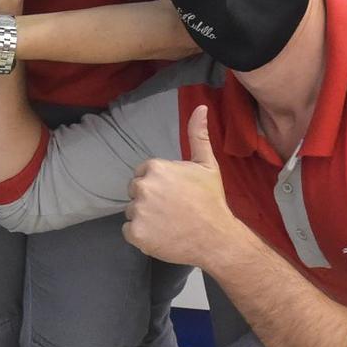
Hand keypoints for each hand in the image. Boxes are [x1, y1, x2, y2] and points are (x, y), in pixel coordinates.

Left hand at [123, 106, 245, 266]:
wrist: (216, 238)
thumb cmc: (211, 200)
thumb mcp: (206, 164)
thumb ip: (198, 135)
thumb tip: (200, 107)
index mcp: (155, 168)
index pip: (143, 174)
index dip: (159, 185)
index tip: (174, 195)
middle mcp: (142, 187)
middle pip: (135, 192)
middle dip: (149, 200)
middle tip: (172, 210)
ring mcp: (137, 211)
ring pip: (132, 211)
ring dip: (145, 218)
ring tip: (168, 224)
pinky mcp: (135, 234)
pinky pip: (129, 231)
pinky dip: (141, 235)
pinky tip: (161, 235)